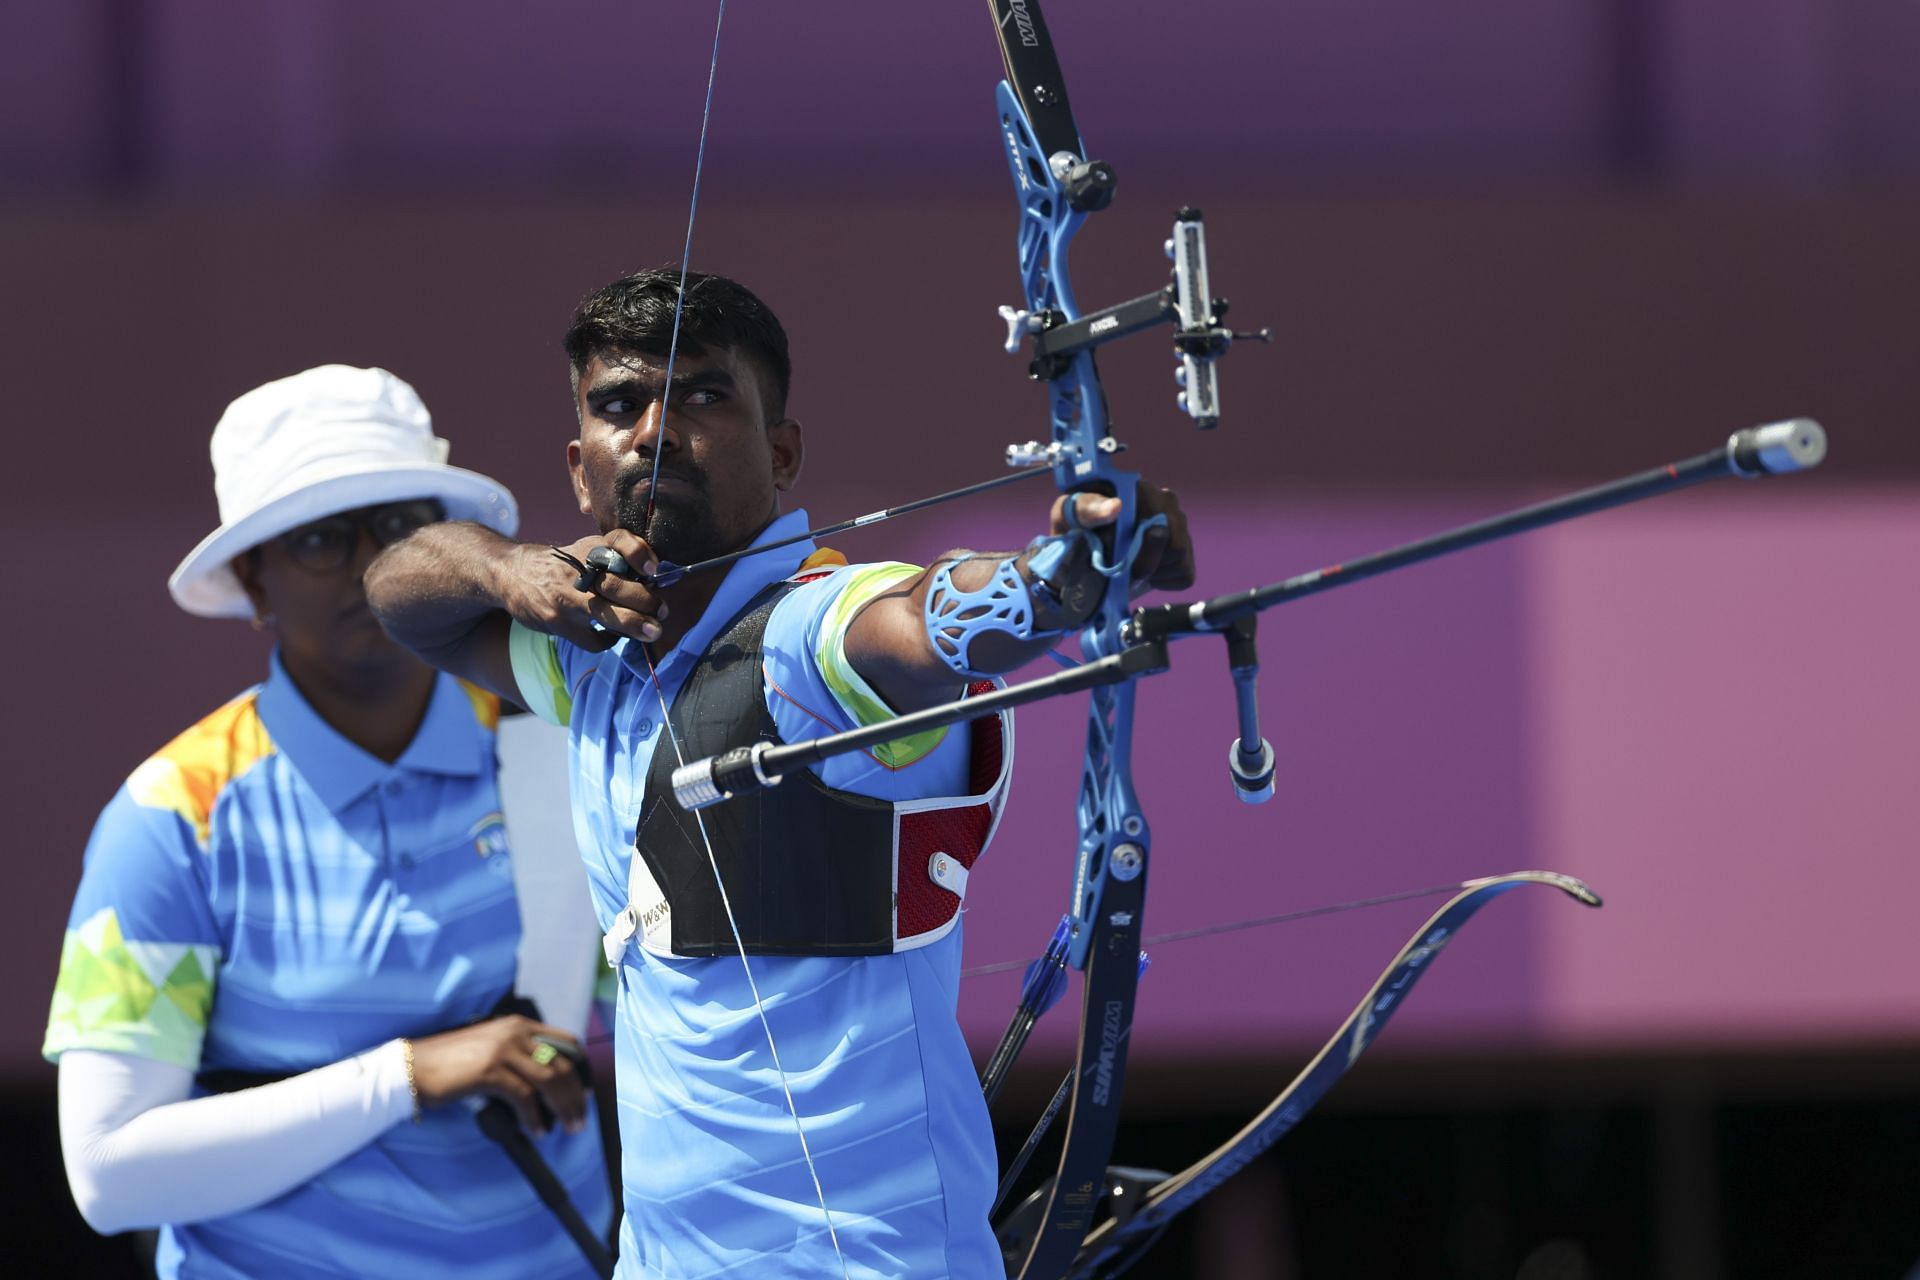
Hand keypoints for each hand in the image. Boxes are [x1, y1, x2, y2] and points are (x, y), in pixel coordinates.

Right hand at [408, 1015, 588, 1135]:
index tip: (586, 1090)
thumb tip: (545, 1083)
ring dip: (564, 1106)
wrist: (412, 1067)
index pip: (566, 1041)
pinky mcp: (490, 1071)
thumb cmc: (450, 1064)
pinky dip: (535, 1117)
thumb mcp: (491, 1050)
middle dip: (576, 1094)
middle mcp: (515, 1032)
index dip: (581, 1067)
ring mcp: (502, 1050)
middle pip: (562, 1063)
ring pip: (549, 1079)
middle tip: (580, 1118)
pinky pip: (524, 1096)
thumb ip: (517, 1057)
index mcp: (518, 1025)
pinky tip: (538, 1130)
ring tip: (568, 1127)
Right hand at [498, 529, 667, 652]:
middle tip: (662, 611)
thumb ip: (616, 561)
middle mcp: (578, 570)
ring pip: (605, 614)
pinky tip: (614, 636)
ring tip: (653, 631)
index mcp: (590, 548)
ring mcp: (566, 598)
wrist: (513, 574)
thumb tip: (656, 580)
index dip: (638, 552)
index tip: (654, 568)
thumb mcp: (586, 551)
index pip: (618, 541)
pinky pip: (592, 639)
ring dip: (634, 624)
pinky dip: (609, 640)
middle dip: (646, 601)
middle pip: (616, 584)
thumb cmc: (563, 565)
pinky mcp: (558, 622)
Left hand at [1050, 484, 1194, 597]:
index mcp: (1137, 487)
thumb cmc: (1074, 536)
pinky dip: (1160, 581)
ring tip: (1129, 567)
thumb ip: (1088, 508)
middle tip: (1119, 566)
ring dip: (1149, 569)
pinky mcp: (1186, 555)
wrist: (1079, 569)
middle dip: (1141, 557)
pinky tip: (1144, 574)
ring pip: (1178, 552)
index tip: (1115, 548)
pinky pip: (1184, 572)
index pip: (1152, 505)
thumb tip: (1116, 506)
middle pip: (1168, 532)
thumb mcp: (1067, 518)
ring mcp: (1179, 527)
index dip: (1136, 533)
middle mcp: (1164, 502)